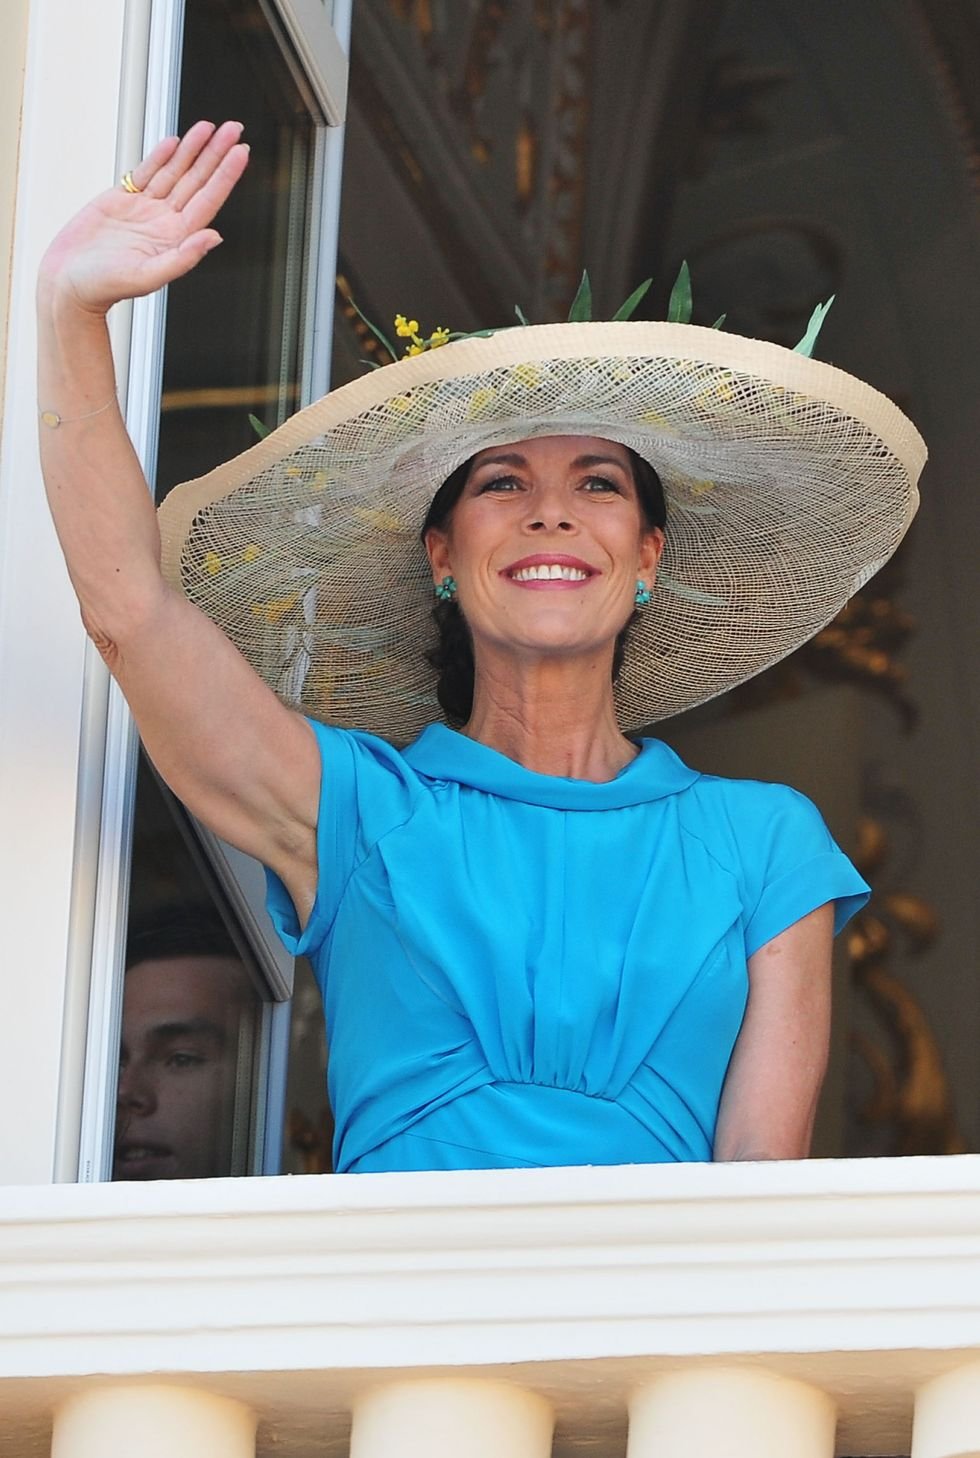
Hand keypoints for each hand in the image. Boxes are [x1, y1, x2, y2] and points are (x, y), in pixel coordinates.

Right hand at [38, 120, 249, 316]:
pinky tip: (175, 142)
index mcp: (176, 238)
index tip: (241, 151)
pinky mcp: (123, 200)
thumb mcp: (148, 276)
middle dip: (215, 153)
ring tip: (208, 127)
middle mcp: (165, 222)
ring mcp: (145, 209)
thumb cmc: (105, 286)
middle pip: (197, 180)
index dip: (226, 175)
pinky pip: (147, 173)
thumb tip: (214, 237)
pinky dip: (160, 156)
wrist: (69, 282)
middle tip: (234, 128)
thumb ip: (184, 257)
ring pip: (174, 172)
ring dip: (192, 149)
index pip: (208, 200)